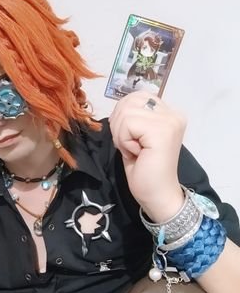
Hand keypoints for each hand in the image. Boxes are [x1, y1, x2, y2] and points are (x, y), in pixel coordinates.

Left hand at [108, 91, 185, 221]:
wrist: (156, 195)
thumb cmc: (144, 171)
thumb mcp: (135, 137)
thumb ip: (131, 118)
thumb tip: (120, 107)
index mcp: (168, 113)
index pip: (135, 97)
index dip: (123, 116)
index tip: (131, 138)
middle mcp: (173, 114)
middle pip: (128, 102)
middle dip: (119, 125)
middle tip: (132, 146)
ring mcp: (169, 121)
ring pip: (125, 113)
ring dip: (121, 135)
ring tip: (135, 150)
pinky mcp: (162, 131)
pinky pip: (127, 124)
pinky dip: (124, 140)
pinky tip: (136, 153)